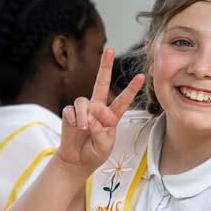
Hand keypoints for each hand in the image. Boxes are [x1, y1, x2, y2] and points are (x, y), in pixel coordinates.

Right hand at [57, 48, 143, 176]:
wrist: (77, 160)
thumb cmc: (94, 152)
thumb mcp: (104, 145)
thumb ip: (101, 132)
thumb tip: (92, 118)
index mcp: (112, 115)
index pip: (123, 99)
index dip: (132, 88)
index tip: (141, 76)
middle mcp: (97, 108)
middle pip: (100, 82)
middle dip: (105, 66)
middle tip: (109, 49)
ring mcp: (83, 109)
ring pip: (84, 100)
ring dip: (84, 115)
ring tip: (84, 128)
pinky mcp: (70, 112)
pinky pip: (71, 110)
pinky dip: (74, 119)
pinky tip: (76, 127)